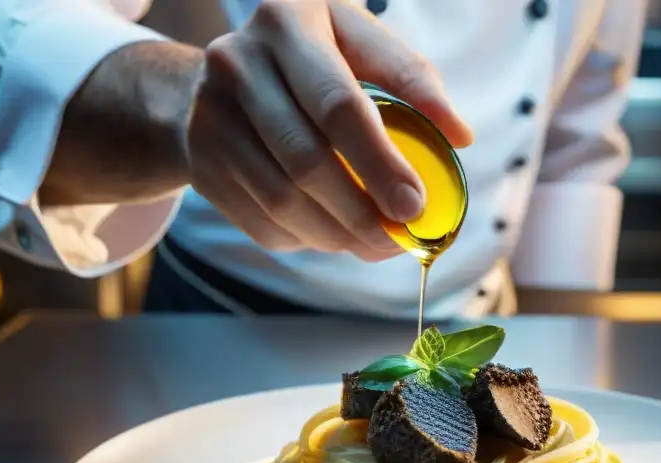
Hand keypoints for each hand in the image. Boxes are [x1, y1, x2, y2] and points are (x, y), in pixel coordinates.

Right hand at [185, 0, 472, 259]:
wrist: (221, 78)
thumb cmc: (315, 61)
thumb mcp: (360, 44)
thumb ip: (412, 80)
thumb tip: (459, 136)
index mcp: (287, 22)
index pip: (338, 104)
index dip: (380, 163)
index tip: (415, 206)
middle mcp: (236, 63)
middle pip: (306, 160)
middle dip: (361, 211)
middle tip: (398, 237)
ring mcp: (209, 116)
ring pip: (281, 199)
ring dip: (336, 234)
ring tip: (373, 242)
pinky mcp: (201, 162)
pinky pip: (260, 220)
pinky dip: (305, 239)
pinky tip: (334, 236)